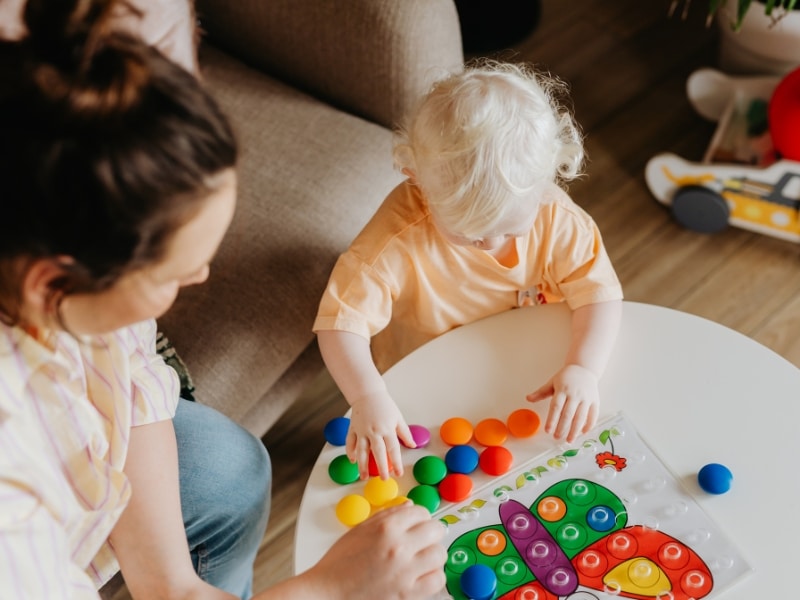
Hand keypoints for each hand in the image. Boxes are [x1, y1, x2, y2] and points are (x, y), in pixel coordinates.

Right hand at [307, 503, 446, 599]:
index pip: (420, 511)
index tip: (417, 523)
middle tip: (423, 538)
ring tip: (421, 557)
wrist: (328, 593)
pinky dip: (432, 576)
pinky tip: (421, 574)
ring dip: (433, 554)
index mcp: (386, 528)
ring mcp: (406, 572)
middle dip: (431, 532)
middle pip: (436, 530)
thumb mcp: (360, 530)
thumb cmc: (339, 563)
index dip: (419, 516)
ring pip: (439, 554)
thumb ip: (388, 515)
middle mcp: (399, 547)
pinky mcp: (409, 594)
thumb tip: (409, 507)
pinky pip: (437, 580)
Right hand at [348, 390, 414, 478]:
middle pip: (378, 452)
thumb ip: (405, 433)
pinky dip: (350, 452)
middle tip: (384, 479)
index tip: (399, 473)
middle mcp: (374, 431)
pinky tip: (352, 461)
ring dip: (362, 465)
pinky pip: (350, 442)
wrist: (367, 393)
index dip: (396, 462)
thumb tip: (412, 445)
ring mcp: (362, 430)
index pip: (393, 449)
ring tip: (364, 477)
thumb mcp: (398, 417)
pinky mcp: (352, 428)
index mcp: (387, 428)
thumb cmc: (384, 405)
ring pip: (361, 451)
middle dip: (381, 467)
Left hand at [526, 364, 598, 442]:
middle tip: (556, 437)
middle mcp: (575, 395)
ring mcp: (586, 398)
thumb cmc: (566, 377)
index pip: (556, 407)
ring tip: (569, 440)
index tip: (548, 430)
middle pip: (568, 414)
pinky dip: (589, 425)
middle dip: (562, 428)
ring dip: (575, 430)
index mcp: (563, 390)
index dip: (552, 420)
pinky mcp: (595, 401)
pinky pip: (593, 415)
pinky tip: (582, 433)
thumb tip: (528, 398)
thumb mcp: (552, 382)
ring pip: (581, 417)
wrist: (584, 369)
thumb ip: (541, 392)